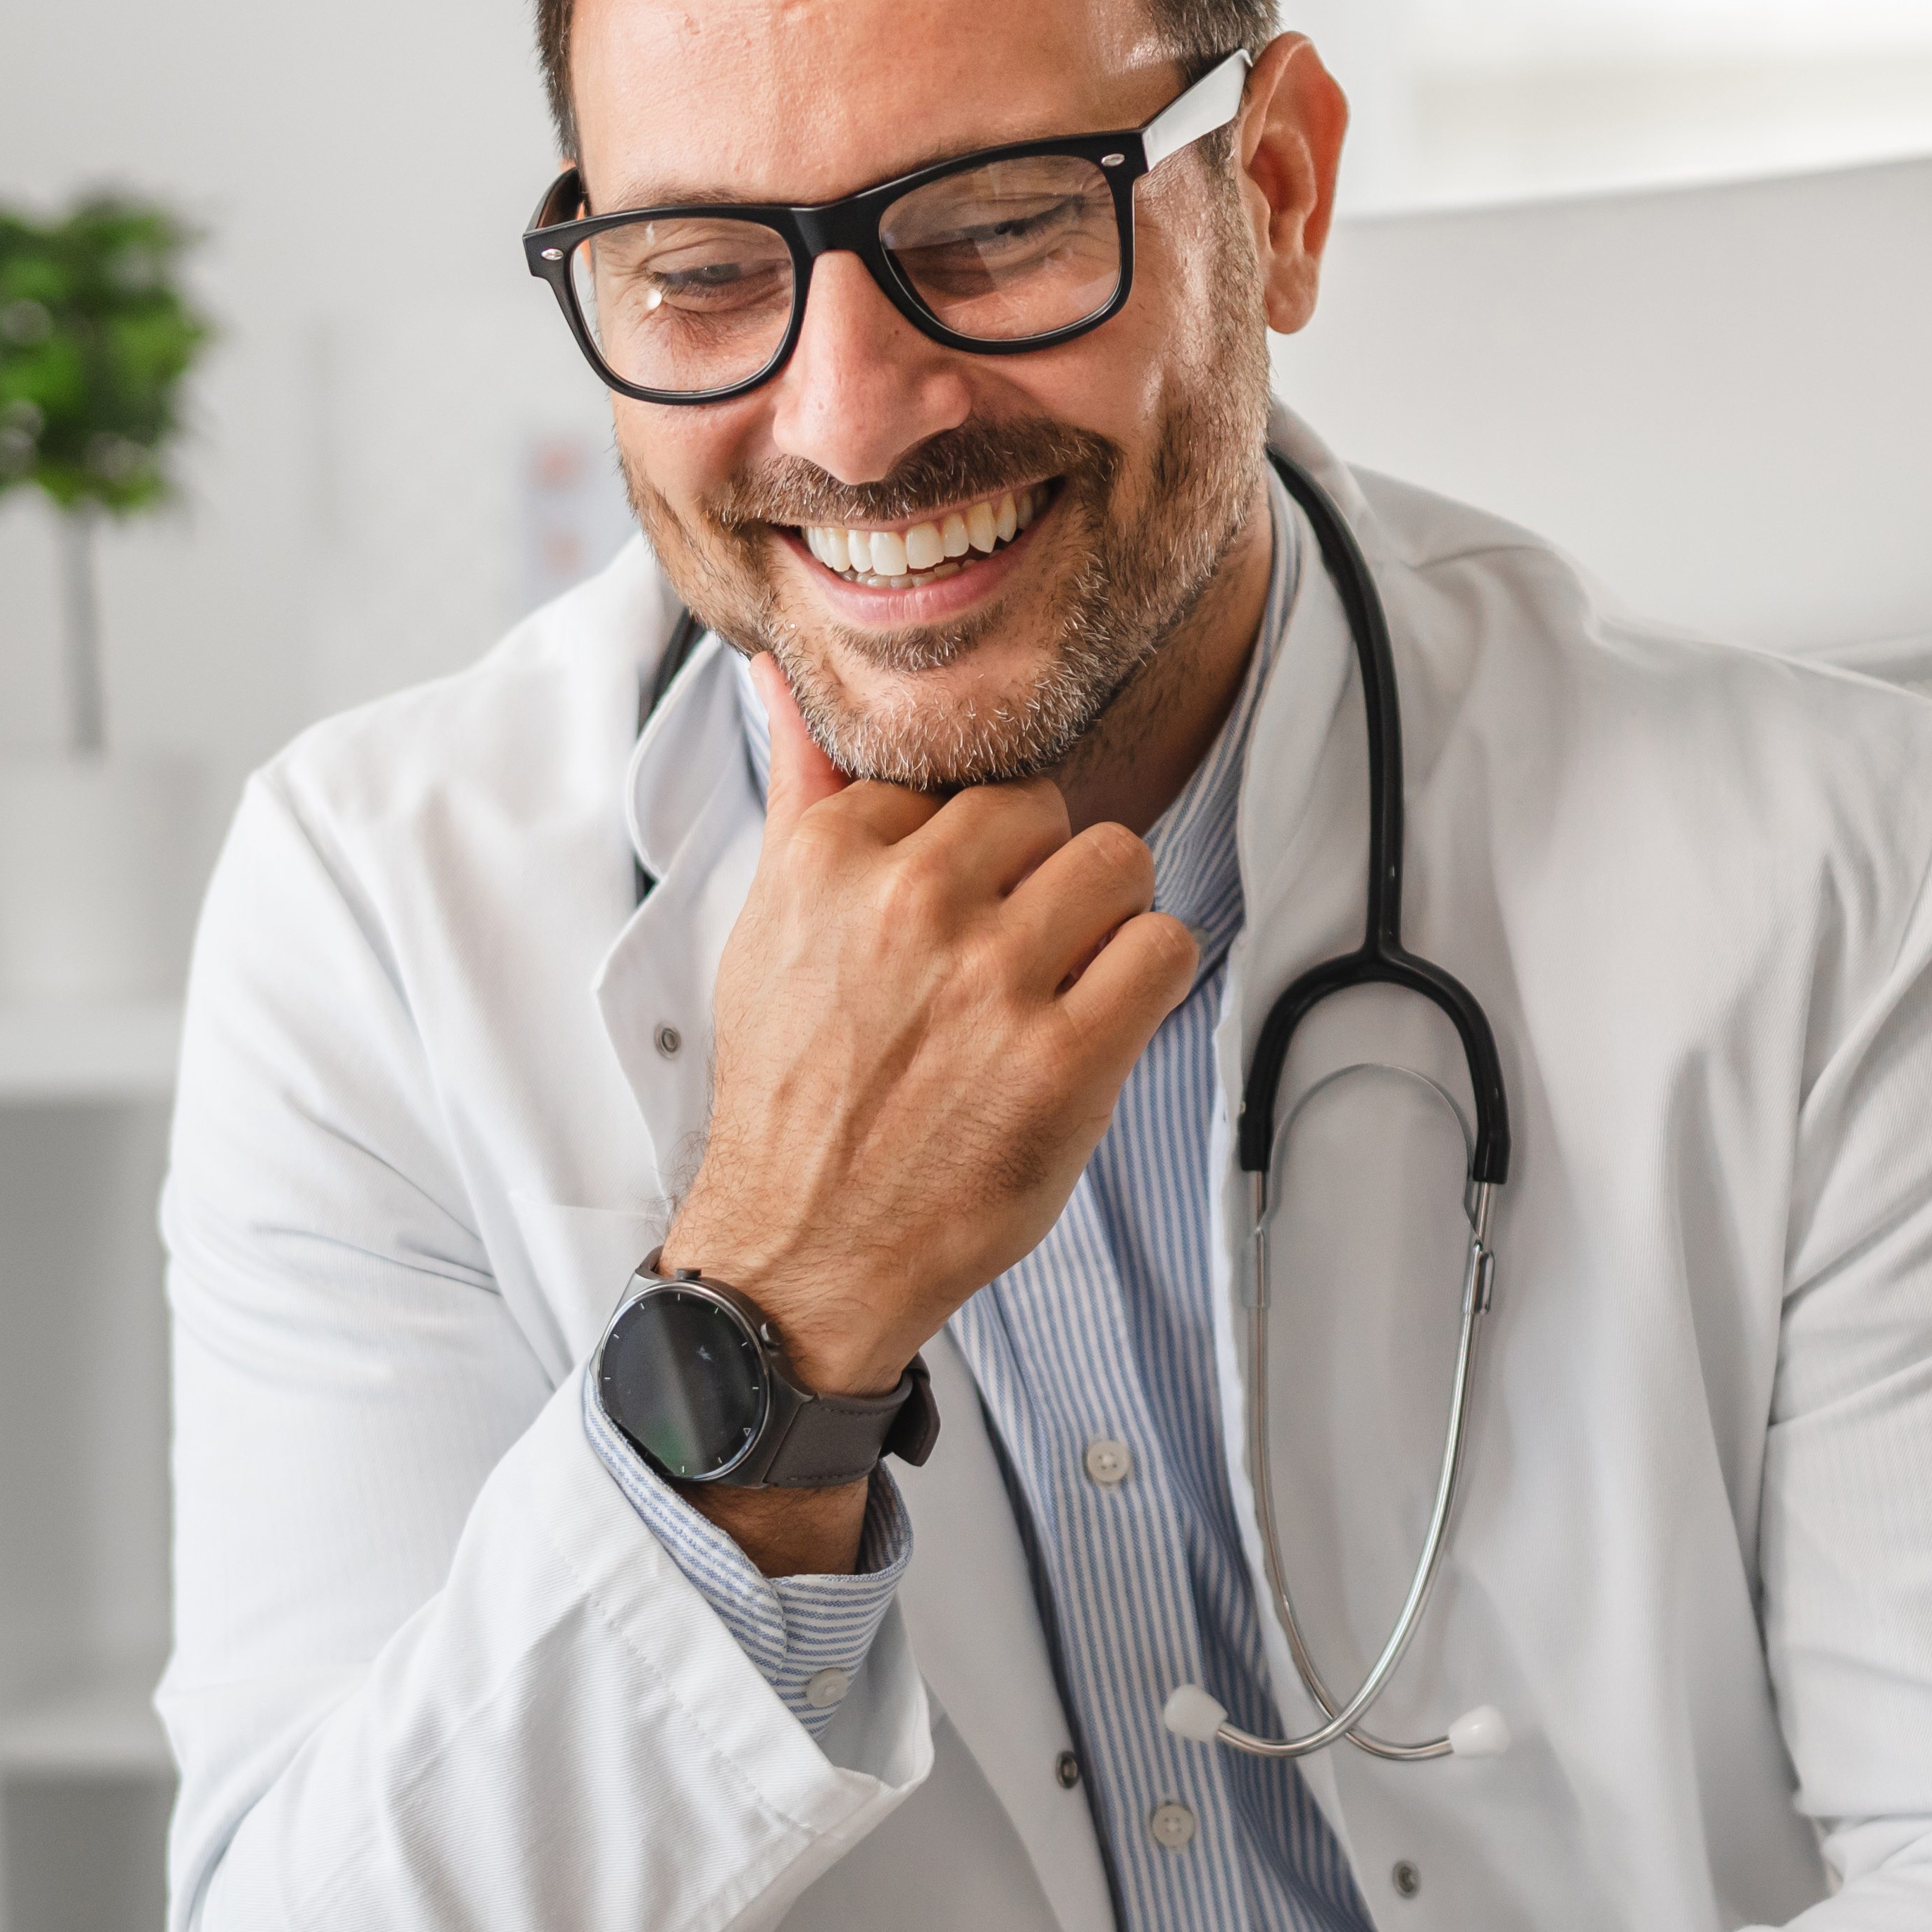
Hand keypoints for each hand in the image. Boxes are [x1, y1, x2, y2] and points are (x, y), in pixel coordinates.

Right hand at [659, 657, 1193, 1571]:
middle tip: (1012, 954)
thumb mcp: (768, 929)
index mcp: (833, 856)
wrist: (802, 1249)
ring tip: (1058, 985)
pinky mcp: (1062, 1056)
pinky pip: (1163, 949)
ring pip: (1119, 862)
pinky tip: (1095, 1023)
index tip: (951, 914)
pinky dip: (1145, 982)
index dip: (969, 853)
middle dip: (1043, 876)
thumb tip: (786, 682)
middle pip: (1049, 810)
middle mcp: (913, 902)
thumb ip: (800, 795)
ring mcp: (992, 979)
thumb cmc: (794, 1094)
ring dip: (1105, 922)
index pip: (959, 784)